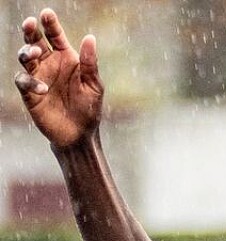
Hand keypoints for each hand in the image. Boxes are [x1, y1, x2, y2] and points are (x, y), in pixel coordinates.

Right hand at [14, 9, 102, 149]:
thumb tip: (90, 37)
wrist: (80, 134)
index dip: (50, 24)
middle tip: (30, 24)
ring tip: (35, 53)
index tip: (46, 13)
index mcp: (66, 58)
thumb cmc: (89, 108)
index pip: (55, 36)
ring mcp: (38, 77)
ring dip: (27, 52)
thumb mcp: (94, 86)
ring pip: (25, 57)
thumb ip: (90, 63)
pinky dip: (30, 82)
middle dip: (31, 31)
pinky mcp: (30, 93)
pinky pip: (23, 81)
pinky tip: (43, 89)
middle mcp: (49, 64)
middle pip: (35, 41)